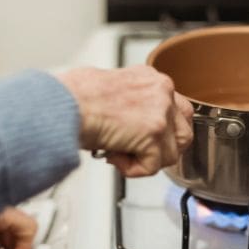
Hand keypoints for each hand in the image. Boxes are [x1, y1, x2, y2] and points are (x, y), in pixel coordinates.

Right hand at [57, 65, 193, 176]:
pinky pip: (153, 167)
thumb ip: (130, 102)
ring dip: (146, 160)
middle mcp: (161, 92)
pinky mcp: (153, 134)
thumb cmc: (72, 96)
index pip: (176, 109)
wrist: (64, 103)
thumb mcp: (109, 87)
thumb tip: (129, 122)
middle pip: (183, 132)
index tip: (143, 138)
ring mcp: (160, 113)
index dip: (162, 131)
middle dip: (162, 149)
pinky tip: (113, 157)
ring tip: (120, 153)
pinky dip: (133, 170)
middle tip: (137, 152)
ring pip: (171, 153)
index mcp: (150, 79)